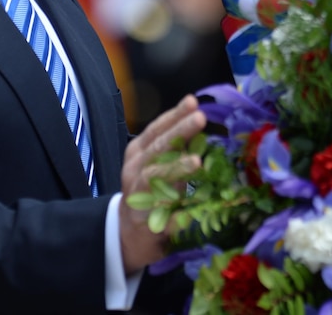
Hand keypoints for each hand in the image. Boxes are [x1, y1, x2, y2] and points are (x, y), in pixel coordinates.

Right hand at [118, 94, 205, 273]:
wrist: (130, 229)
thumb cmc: (152, 187)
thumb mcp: (158, 161)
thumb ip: (176, 145)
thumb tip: (201, 122)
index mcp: (139, 151)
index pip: (157, 129)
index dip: (174, 115)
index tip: (192, 101)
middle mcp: (135, 169)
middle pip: (157, 147)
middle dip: (179, 131)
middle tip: (200, 118)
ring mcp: (137, 193)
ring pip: (154, 176)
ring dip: (176, 168)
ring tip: (196, 161)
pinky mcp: (144, 218)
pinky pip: (161, 211)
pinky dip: (176, 209)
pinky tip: (191, 208)